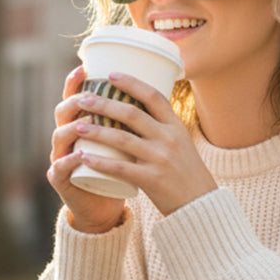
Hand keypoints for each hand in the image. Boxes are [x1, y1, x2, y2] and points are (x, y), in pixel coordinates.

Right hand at [49, 66, 125, 233]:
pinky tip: (80, 155)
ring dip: (73, 127)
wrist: (106, 206)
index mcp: (82, 124)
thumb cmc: (121, 171)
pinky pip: (61, 168)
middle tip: (89, 96)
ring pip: (60, 136)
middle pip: (63, 112)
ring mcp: (62, 157)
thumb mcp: (128, 143)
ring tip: (87, 122)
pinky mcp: (61, 180)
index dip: (75, 82)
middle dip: (75, 101)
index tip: (85, 68)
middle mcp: (68, 138)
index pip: (75, 98)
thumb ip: (134, 123)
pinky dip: (70, 160)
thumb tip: (158, 94)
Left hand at [49, 67, 216, 230]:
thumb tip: (134, 112)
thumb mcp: (181, 144)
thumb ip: (161, 130)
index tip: (111, 75)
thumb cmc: (187, 173)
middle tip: (84, 98)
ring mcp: (160, 159)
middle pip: (132, 114)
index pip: (154, 96)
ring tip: (78, 126)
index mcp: (176, 127)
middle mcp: (169, 139)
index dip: (131, 83)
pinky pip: (120, 168)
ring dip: (97, 130)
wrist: (201, 204)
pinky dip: (99, 162)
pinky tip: (84, 157)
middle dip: (105, 104)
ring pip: (122, 139)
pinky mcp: (152, 179)